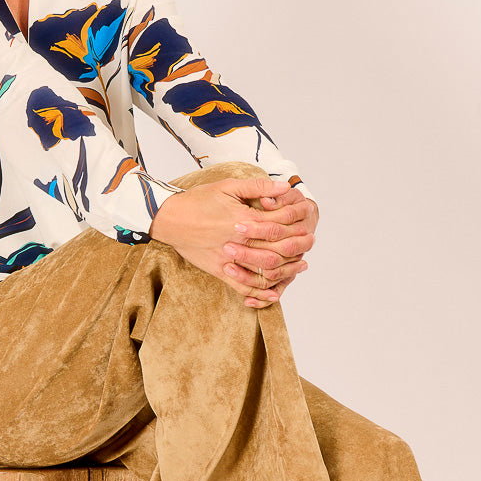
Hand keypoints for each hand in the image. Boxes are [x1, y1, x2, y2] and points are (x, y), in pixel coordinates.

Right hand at [148, 175, 314, 308]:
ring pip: (265, 271)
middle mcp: (238, 242)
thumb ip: (257, 187)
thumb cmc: (198, 200)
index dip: (297, 221)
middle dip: (299, 246)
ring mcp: (229, 260)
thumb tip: (284, 186)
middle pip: (277, 249)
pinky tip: (277, 291)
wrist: (169, 219)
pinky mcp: (220, 272)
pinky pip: (244, 287)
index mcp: (242, 219)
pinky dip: (262, 293)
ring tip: (302, 265)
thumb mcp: (227, 186)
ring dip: (287, 270)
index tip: (308, 218)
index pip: (279, 223)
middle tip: (311, 241)